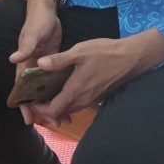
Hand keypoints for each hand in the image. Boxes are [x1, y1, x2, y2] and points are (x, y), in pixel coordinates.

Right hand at [9, 0, 63, 126]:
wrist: (47, 11)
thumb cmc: (37, 22)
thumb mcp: (33, 35)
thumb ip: (25, 48)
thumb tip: (13, 59)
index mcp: (24, 63)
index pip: (22, 88)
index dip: (24, 104)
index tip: (28, 119)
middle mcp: (33, 68)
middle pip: (36, 94)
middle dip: (44, 109)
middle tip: (56, 123)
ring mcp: (44, 67)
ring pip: (48, 91)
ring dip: (55, 103)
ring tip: (66, 118)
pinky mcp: (55, 64)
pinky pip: (57, 83)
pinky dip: (62, 93)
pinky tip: (71, 101)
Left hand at [31, 29, 163, 126]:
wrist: (132, 58)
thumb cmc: (105, 53)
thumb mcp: (80, 51)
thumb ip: (59, 60)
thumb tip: (39, 64)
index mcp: (76, 90)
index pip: (54, 110)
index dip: (40, 109)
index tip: (31, 100)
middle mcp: (83, 99)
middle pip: (61, 112)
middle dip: (47, 107)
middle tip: (37, 95)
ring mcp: (92, 99)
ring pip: (71, 108)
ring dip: (59, 105)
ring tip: (48, 91)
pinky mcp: (98, 97)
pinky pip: (79, 103)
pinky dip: (69, 101)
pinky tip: (65, 87)